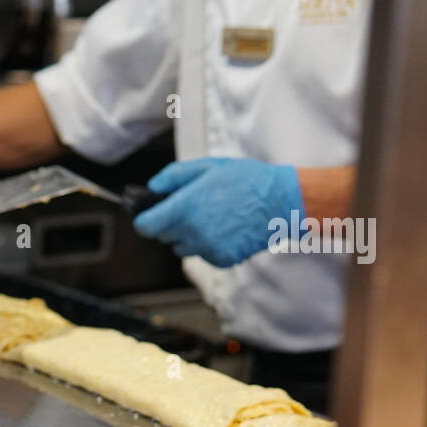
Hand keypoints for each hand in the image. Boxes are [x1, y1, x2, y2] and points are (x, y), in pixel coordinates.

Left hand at [133, 157, 302, 267]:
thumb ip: (173, 176)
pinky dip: (208, 245)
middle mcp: (192, 232)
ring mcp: (207, 248)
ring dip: (189, 235)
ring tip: (212, 217)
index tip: (149, 215)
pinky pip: (203, 254)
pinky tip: (224, 228)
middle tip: (192, 208)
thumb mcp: (207, 167)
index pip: (145, 226)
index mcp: (184, 208)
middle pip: (163, 236)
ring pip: (182, 247)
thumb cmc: (247, 181)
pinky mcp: (221, 259)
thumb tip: (153, 188)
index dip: (144, 220)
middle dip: (170, 224)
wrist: (281, 201)